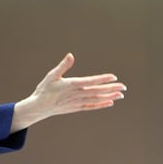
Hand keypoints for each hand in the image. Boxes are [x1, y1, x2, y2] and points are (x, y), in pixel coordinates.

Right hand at [10, 53, 126, 131]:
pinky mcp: (76, 108)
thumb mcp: (52, 75)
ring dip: (109, 97)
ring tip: (120, 95)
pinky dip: (101, 105)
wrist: (39, 107)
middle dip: (111, 89)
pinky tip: (110, 103)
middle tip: (124, 87)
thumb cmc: (45, 89)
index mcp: (71, 85)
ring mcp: (77, 102)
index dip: (102, 79)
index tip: (114, 77)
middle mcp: (76, 94)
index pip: (90, 81)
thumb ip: (63, 66)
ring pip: (96, 99)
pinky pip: (91, 106)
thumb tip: (71, 55)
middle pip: (97, 91)